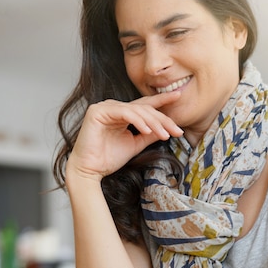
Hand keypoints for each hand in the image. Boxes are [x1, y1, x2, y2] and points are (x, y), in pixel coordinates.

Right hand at [67, 92, 182, 179]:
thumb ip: (149, 134)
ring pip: (136, 110)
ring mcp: (105, 107)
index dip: (162, 101)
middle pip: (144, 108)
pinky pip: (124, 113)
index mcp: (122, 113)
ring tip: (165, 134)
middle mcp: (113, 107)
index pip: (145, 105)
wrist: (90, 170)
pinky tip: (147, 130)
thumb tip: (165, 128)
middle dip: (163, 119)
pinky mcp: (98, 111)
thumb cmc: (108, 158)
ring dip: (153, 122)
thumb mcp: (135, 144)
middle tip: (177, 130)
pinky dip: (138, 121)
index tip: (178, 96)